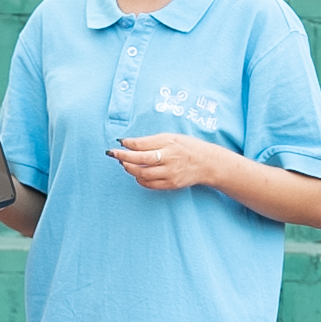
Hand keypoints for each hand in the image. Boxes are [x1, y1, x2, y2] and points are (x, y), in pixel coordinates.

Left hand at [108, 132, 225, 194]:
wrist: (207, 163)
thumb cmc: (187, 147)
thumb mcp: (172, 137)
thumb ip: (151, 140)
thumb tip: (129, 144)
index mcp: (169, 143)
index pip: (142, 144)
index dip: (128, 144)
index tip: (119, 143)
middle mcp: (169, 158)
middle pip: (140, 159)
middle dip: (123, 157)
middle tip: (113, 154)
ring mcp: (170, 173)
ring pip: (142, 173)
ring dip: (129, 169)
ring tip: (125, 164)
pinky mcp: (171, 184)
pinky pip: (149, 184)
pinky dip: (139, 179)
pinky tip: (137, 174)